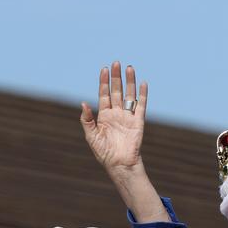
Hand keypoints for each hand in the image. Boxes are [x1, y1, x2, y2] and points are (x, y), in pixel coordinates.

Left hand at [80, 61, 147, 180]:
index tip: (104, 69)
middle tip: (116, 63)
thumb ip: (86, 119)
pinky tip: (143, 83)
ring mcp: (128, 117)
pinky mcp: (138, 122)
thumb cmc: (104, 153)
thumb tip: (83, 103)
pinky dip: (143, 95)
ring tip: (129, 68)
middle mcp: (116, 113)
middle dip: (116, 77)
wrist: (119, 164)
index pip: (104, 94)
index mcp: (104, 116)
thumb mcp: (91, 136)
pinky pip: (141, 106)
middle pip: (117, 91)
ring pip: (129, 95)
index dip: (104, 82)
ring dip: (129, 82)